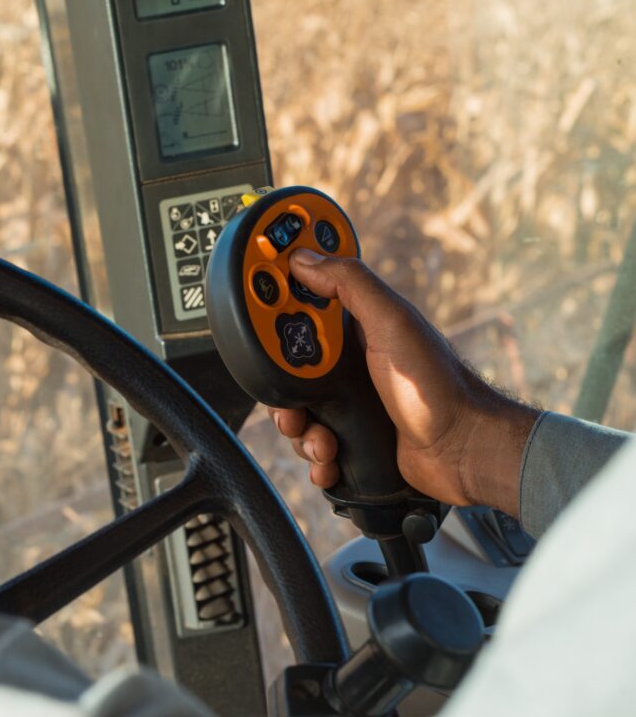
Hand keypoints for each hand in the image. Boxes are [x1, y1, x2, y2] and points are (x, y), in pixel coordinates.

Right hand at [270, 249, 538, 514]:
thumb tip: (304, 256)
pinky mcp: (350, 439)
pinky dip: (316, 458)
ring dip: (301, 433)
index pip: (298, 310)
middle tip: (293, 406)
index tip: (255, 318)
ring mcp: (349, 403)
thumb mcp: (392, 323)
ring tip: (324, 441)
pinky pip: (311, 447)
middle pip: (286, 369)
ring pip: (294, 413)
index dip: (273, 312)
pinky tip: (333, 460)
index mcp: (353, 329)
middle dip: (282, 392)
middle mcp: (347, 365)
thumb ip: (350, 284)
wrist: (462, 452)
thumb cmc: (436, 387)